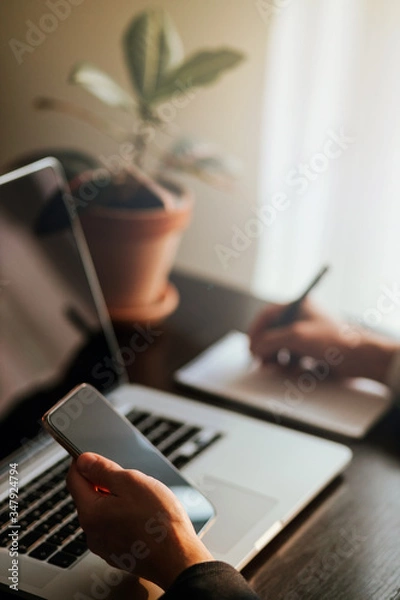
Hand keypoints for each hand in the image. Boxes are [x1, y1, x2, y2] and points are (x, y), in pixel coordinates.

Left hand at [67, 453, 212, 589]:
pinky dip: (124, 518)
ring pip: (103, 512)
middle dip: (106, 483)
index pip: (74, 479)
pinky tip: (144, 518)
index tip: (93, 456)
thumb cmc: (159, 522)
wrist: (179, 558)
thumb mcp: (132, 482)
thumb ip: (104, 470)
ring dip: (117, 501)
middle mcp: (92, 533)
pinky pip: (113, 528)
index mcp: (91, 513)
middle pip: (89, 496)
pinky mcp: (118, 554)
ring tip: (142, 501)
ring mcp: (104, 546)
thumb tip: (84, 461)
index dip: (83, 462)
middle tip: (131, 481)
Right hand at [248, 299, 398, 381]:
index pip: (267, 315)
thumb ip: (270, 341)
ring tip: (282, 368)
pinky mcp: (312, 351)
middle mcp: (301, 319)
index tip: (251, 346)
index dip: (256, 330)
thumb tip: (254, 348)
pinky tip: (301, 371)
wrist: (360, 358)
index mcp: (298, 306)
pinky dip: (292, 367)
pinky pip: (293, 359)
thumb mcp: (295, 337)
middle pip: (272, 333)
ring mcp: (306, 336)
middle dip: (266, 349)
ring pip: (281, 349)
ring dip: (279, 360)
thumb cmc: (333, 340)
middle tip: (263, 362)